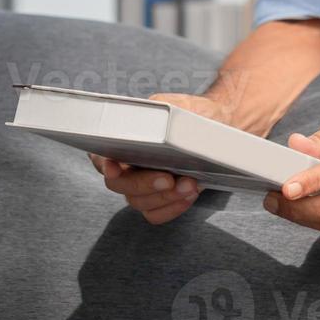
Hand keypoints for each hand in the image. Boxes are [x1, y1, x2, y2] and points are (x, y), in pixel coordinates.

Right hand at [87, 93, 224, 224]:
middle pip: (120, 185)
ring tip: (190, 185)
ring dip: (165, 197)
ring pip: (139, 202)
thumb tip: (153, 123)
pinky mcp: (159, 200)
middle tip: (168, 179)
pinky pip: (155, 214)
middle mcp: (127, 166)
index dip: (103, 164)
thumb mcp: (176, 106)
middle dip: (144, 184)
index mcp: (123, 141)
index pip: (101, 156)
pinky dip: (172, 208)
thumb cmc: (192, 112)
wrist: (217, 124)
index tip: (113, 168)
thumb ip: (160, 113)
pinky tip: (189, 195)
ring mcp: (141, 186)